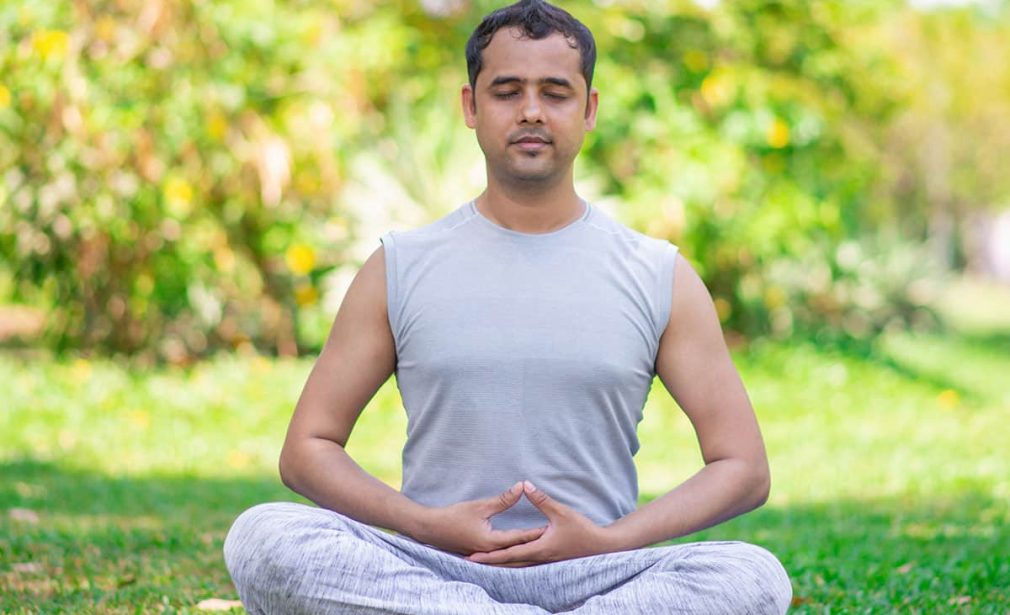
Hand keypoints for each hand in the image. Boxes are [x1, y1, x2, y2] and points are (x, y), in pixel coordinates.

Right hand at [410, 482, 545, 555]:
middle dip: (533, 541)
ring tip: (539, 540)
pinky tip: (518, 545)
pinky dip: (510, 548)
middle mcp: (489, 552)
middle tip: (551, 535)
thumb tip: (521, 487)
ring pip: (508, 552)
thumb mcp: (480, 506)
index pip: (519, 537)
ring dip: (522, 546)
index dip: (536, 532)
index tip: (551, 527)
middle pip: (516, 547)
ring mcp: (483, 554)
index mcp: (491, 542)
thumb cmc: (453, 517)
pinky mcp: (479, 553)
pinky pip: (499, 552)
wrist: (430, 529)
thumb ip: (503, 499)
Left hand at [466, 481, 616, 566]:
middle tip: (469, 561)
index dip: (489, 556)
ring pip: (516, 565)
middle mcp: (538, 558)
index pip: (507, 554)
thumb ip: (541, 499)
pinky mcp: (549, 559)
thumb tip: (524, 485)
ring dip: (500, 563)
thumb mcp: (560, 512)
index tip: (472, 557)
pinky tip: (509, 560)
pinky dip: (513, 562)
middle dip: (489, 562)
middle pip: (508, 563)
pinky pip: (526, 564)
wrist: (600, 547)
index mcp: (538, 549)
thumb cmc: (582, 530)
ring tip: (483, 561)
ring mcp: (544, 561)